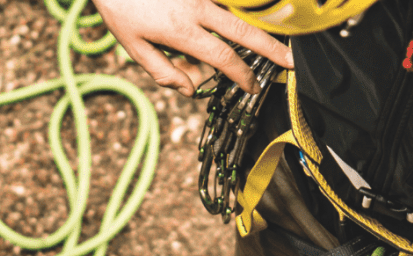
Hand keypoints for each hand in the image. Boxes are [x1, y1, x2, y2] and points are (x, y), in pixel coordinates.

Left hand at [92, 0, 293, 94]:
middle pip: (244, 31)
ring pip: (233, 17)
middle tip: (292, 62)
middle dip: (271, 48)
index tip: (253, 87)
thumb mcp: (133, 47)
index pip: (223, 57)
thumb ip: (163, 71)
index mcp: (182, 30)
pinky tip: (224, 36)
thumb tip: (191, 90)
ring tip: (267, 48)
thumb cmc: (120, 9)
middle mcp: (197, 9)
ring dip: (249, 34)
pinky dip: (226, 21)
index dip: (242, 75)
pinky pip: (221, 7)